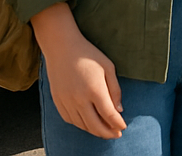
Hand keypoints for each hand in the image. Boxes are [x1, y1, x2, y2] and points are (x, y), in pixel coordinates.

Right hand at [31, 3, 125, 138]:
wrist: (62, 48)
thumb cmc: (88, 54)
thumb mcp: (108, 67)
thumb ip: (114, 89)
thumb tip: (119, 109)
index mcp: (95, 90)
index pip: (109, 114)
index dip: (117, 123)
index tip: (123, 127)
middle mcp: (79, 100)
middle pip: (95, 125)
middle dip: (107, 133)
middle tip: (116, 134)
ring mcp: (67, 102)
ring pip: (82, 125)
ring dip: (94, 131)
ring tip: (104, 131)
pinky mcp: (58, 103)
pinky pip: (70, 120)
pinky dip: (81, 126)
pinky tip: (88, 124)